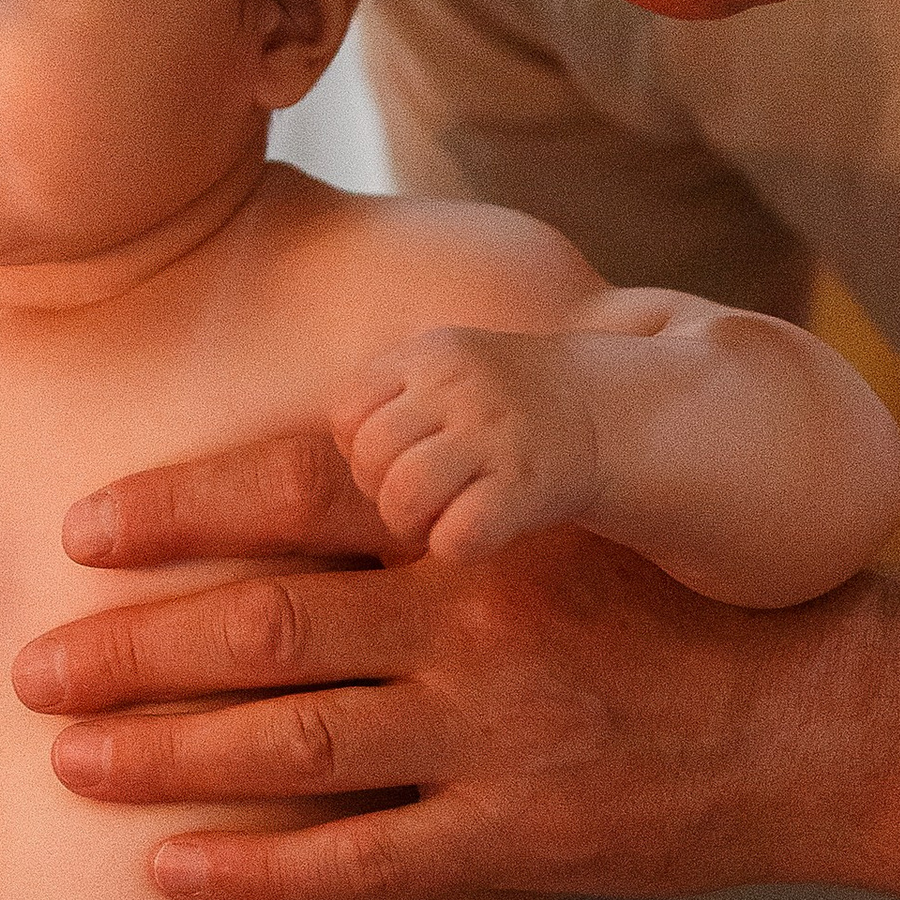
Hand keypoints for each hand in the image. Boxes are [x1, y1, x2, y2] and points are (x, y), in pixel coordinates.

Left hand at [28, 427, 817, 899]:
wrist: (820, 717)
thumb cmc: (682, 601)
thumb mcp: (568, 511)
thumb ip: (446, 500)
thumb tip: (314, 472)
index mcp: (475, 528)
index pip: (296, 495)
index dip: (179, 512)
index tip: (81, 530)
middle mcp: (470, 621)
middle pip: (261, 628)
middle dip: (130, 651)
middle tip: (29, 670)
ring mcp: (491, 736)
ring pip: (288, 744)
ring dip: (165, 754)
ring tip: (67, 761)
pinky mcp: (517, 837)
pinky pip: (362, 862)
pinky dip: (258, 870)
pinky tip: (172, 871)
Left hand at [334, 327, 597, 560]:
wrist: (611, 419)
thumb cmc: (509, 409)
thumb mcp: (448, 373)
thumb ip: (388, 398)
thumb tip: (287, 452)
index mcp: (432, 356)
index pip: (348, 412)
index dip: (359, 452)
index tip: (390, 467)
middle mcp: (461, 386)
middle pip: (371, 455)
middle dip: (379, 492)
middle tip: (412, 506)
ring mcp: (496, 434)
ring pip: (403, 494)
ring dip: (410, 524)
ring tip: (435, 525)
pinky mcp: (528, 485)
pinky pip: (457, 532)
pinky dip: (455, 544)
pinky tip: (474, 537)